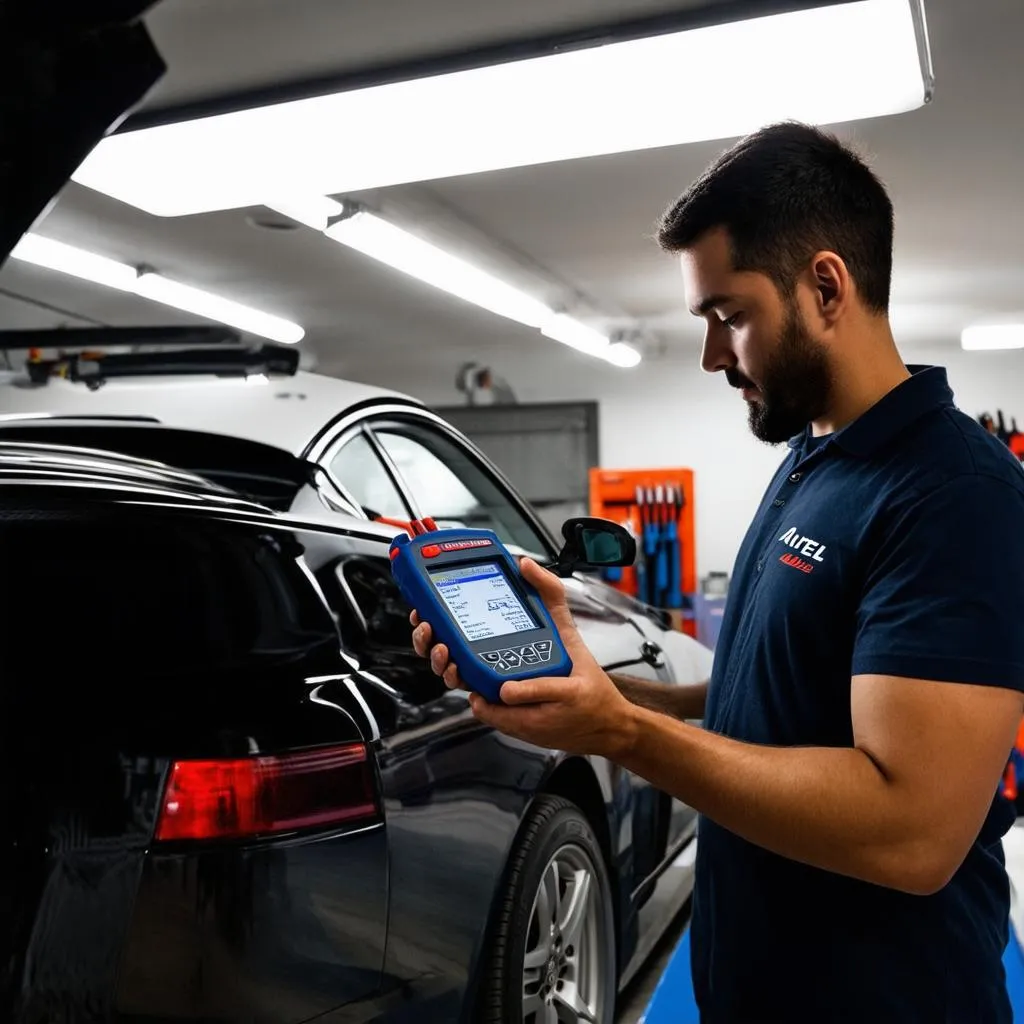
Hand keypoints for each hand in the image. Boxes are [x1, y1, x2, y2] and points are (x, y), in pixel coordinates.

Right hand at [410, 557, 636, 758]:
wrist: (598, 710)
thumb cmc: (577, 668)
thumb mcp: (562, 621)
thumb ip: (546, 588)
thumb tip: (525, 564)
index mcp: (496, 639)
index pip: (455, 627)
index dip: (433, 617)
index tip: (425, 607)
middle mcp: (490, 662)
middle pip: (444, 652)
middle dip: (427, 640)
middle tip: (432, 631)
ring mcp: (496, 686)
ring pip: (454, 677)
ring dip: (442, 665)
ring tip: (448, 654)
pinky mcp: (506, 711)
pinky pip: (481, 707)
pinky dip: (474, 698)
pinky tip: (476, 687)